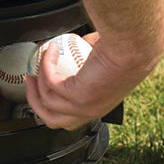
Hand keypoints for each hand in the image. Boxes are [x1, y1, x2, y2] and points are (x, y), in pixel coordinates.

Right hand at [25, 32, 151, 129]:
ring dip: (35, 84)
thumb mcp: (105, 59)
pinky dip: (46, 65)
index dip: (52, 107)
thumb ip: (90, 54)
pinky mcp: (76, 96)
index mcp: (99, 107)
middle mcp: (91, 111)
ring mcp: (83, 107)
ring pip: (46, 105)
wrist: (133, 46)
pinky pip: (50, 82)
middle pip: (51, 120)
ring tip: (36, 64)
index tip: (44, 87)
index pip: (69, 118)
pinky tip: (51, 50)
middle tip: (30, 81)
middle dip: (35, 102)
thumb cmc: (128, 49)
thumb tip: (81, 43)